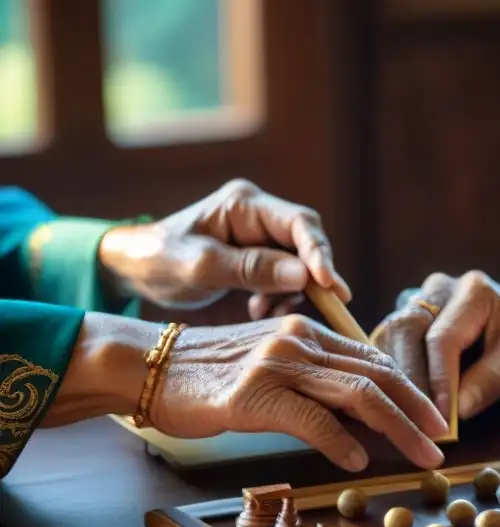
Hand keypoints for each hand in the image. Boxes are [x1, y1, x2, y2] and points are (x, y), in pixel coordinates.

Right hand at [49, 313, 448, 471]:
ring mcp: (278, 364)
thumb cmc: (210, 375)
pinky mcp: (254, 394)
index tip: (434, 419)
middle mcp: (300, 341)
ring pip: (358, 394)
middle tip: (443, 440)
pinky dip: (342, 442)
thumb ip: (316, 383)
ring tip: (422, 455)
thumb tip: (364, 417)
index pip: (375, 359)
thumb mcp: (272, 368)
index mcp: (308, 334)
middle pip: (378, 375)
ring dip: (398, 428)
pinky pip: (312, 418)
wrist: (148, 367)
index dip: (411, 389)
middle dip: (418, 410)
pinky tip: (359, 462)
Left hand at [97, 179, 349, 318]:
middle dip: (312, 277)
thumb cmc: (158, 259)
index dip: (319, 253)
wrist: (133, 271)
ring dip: (293, 293)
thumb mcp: (200, 266)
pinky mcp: (258, 261)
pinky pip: (285, 280)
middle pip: (307, 244)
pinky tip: (259, 311)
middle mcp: (259, 217)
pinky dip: (280, 299)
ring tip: (264, 311)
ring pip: (300, 266)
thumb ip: (252, 269)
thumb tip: (304, 275)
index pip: (299, 223)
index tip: (329, 285)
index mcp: (245, 205)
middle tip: (321, 306)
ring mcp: (261, 240)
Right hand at [370, 271, 499, 420]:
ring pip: (391, 336)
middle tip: (414, 420)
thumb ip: (491, 380)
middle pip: (406, 330)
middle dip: (409, 379)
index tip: (440, 417)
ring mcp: (421, 301)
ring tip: (403, 413)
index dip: (439, 379)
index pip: (443, 337)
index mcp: (473, 290)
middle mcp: (440, 288)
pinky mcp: (410, 319)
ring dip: (393, 376)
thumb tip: (456, 412)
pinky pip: (390, 344)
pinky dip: (391, 373)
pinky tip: (397, 400)